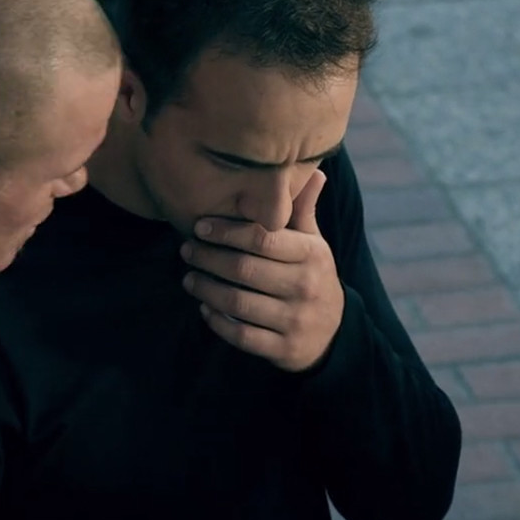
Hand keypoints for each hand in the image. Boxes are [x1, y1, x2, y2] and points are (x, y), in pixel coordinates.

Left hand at [180, 170, 344, 371]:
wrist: (333, 333)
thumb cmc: (312, 276)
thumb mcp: (314, 244)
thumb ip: (304, 210)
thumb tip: (312, 170)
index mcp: (312, 255)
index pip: (263, 239)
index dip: (227, 231)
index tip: (200, 226)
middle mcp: (305, 287)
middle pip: (245, 269)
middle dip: (209, 258)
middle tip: (186, 249)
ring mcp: (294, 320)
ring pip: (238, 302)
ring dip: (206, 289)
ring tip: (188, 278)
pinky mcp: (283, 348)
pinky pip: (242, 335)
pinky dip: (218, 321)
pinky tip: (204, 308)